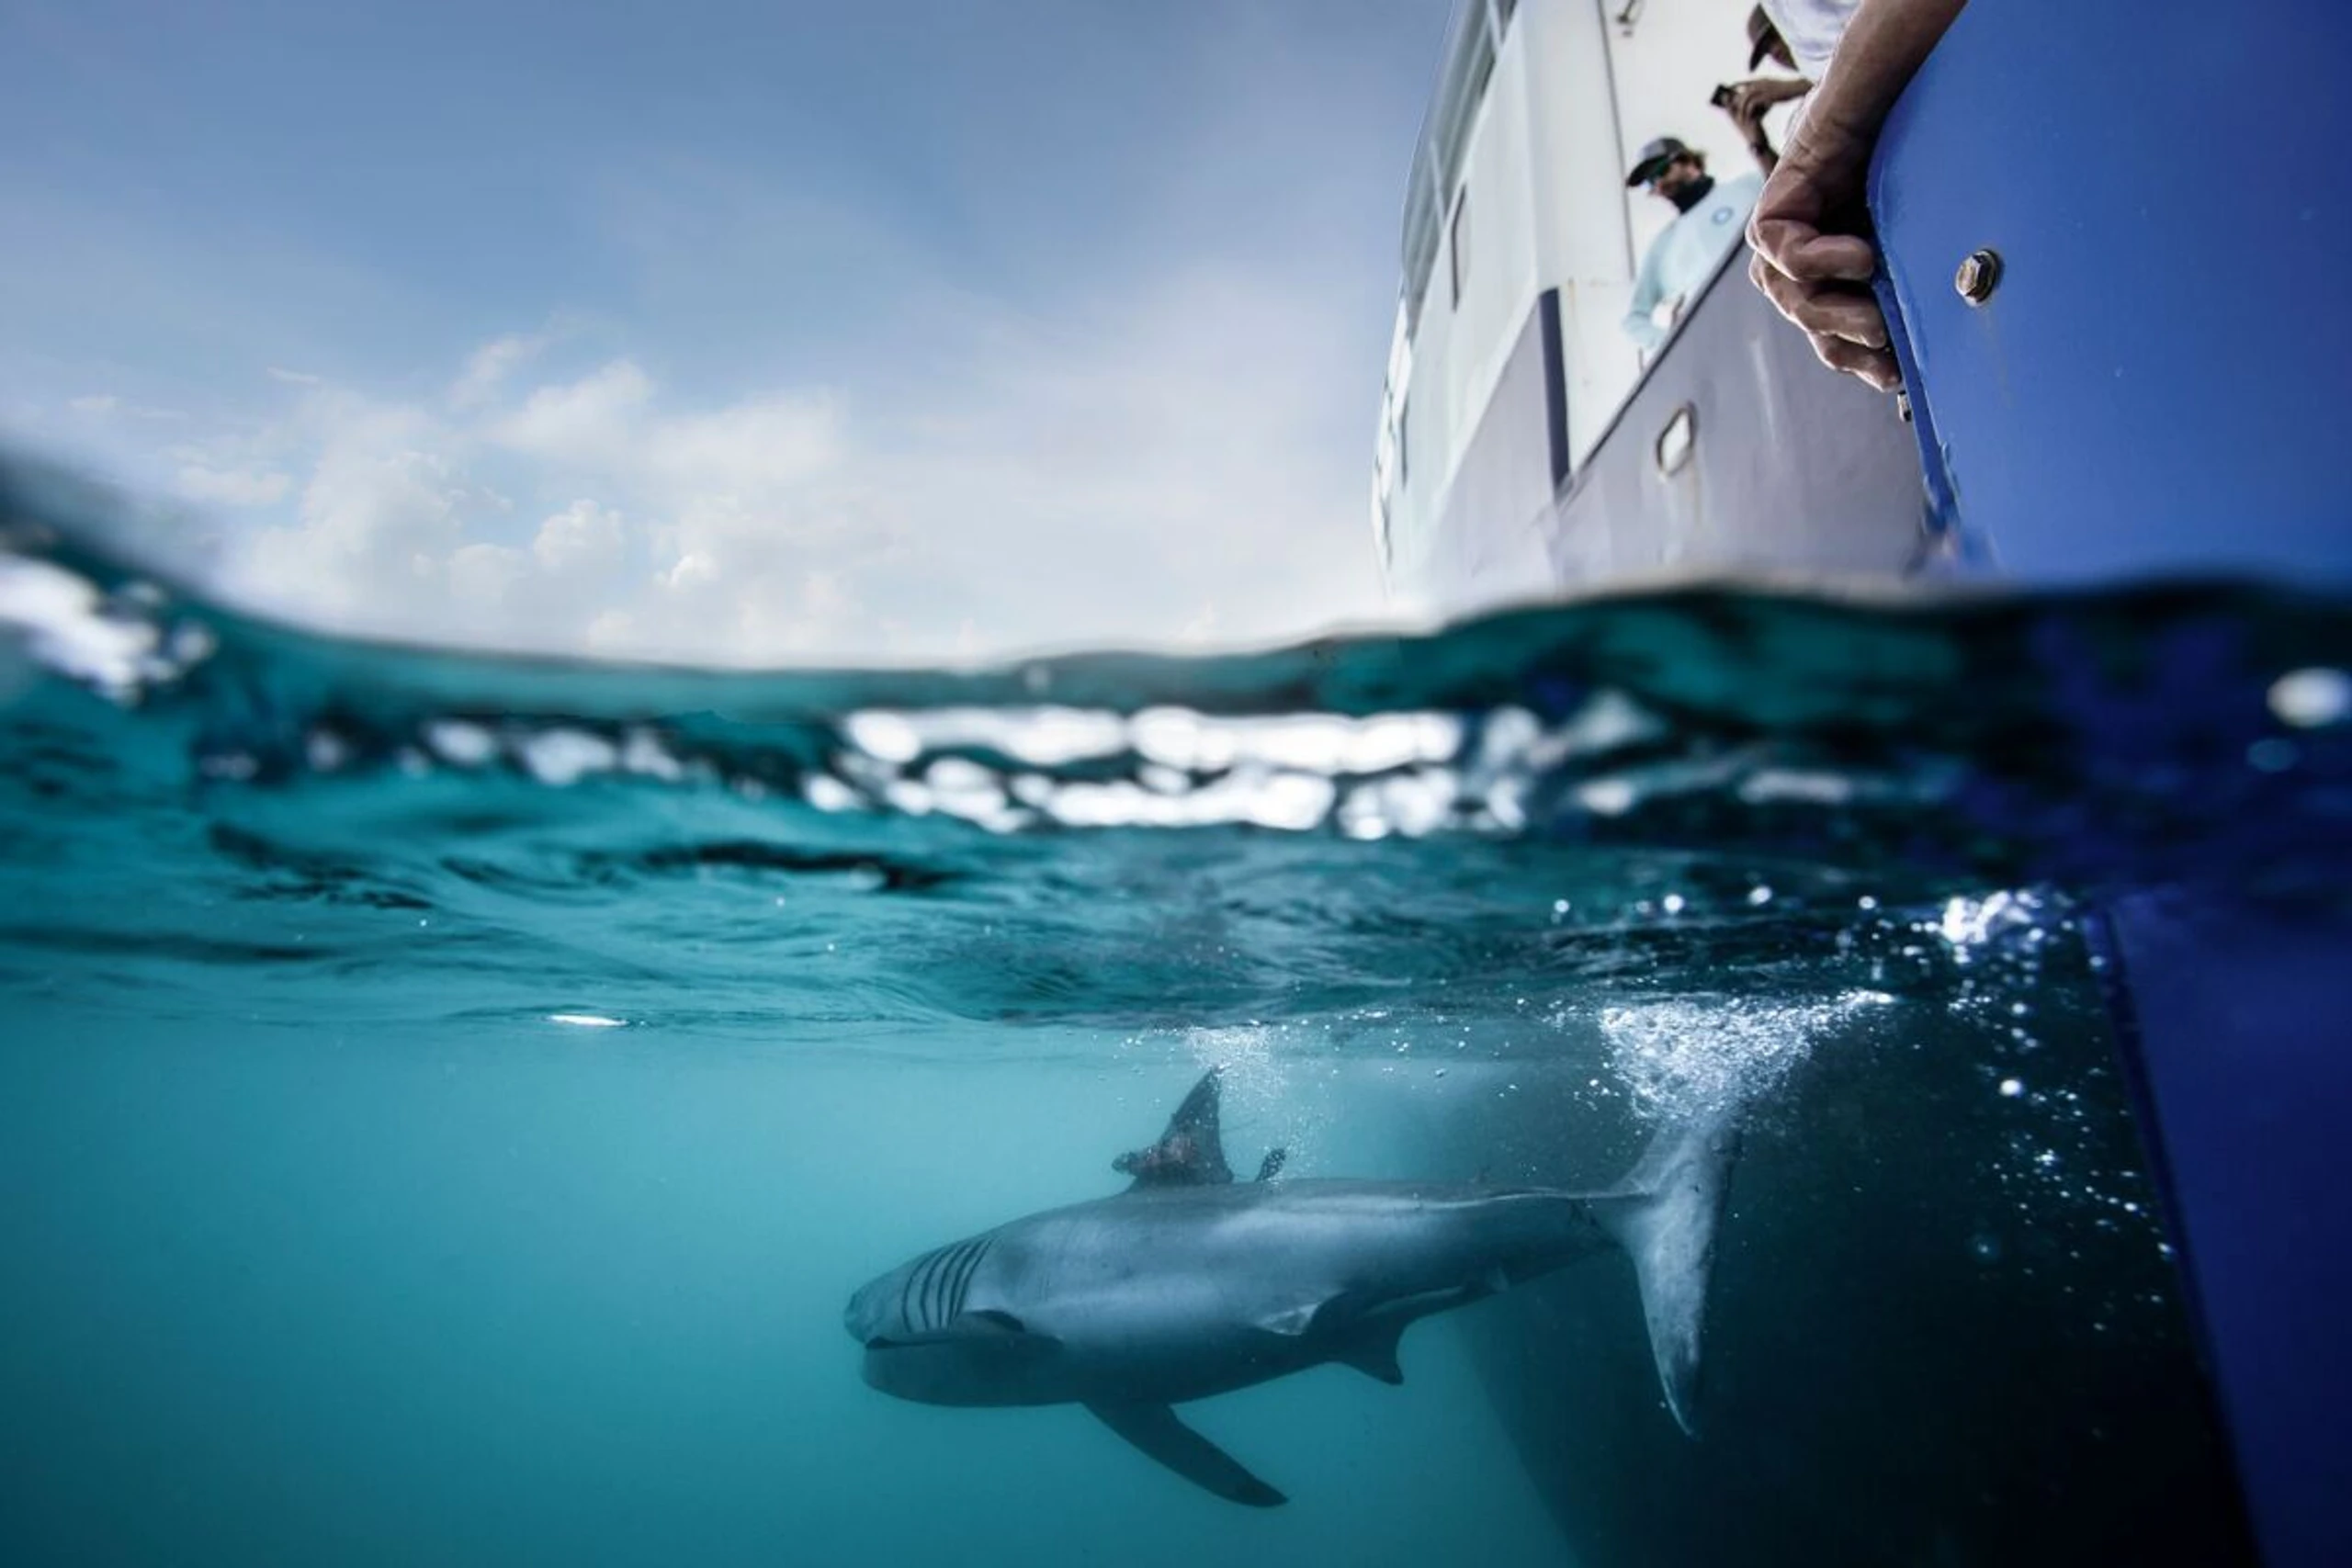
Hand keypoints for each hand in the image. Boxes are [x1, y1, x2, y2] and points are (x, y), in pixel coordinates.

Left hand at [1717, 76, 1810, 128]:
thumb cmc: (1786, 90)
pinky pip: (1752, 104)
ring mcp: (1762, 89)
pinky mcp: (1765, 95)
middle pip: (1742, 92)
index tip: (1729, 93)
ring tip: (1740, 119)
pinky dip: (1749, 111)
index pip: (1743, 83)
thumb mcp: (1772, 87)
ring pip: (1745, 99)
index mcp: (1760, 80)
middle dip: (1735, 102)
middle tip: (1730, 112)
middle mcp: (1759, 83)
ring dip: (1741, 109)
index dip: (1735, 87)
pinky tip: (1749, 118)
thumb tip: (1758, 98)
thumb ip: (1764, 90)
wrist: (1795, 87)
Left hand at [1745, 104, 1899, 391]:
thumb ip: (1911, 292)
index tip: (1901, 378)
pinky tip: (1862, 256)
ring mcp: (1779, 250)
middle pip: (1818, 331)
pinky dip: (1826, 261)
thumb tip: (1943, 352)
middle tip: (1893, 340)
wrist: (1890, 109)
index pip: (1840, 346)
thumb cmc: (1912, 179)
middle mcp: (1800, 276)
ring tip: (1880, 313)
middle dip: (1855, 343)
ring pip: (1799, 303)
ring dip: (1839, 314)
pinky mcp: (1770, 221)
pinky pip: (1788, 255)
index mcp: (1835, 289)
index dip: (1867, 366)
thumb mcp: (1915, 250)